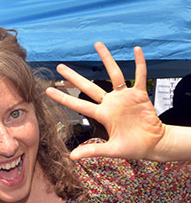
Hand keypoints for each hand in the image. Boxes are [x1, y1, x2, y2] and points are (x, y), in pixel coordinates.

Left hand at [46, 42, 165, 160]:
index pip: (78, 105)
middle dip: (74, 77)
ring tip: (97, 44)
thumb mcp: (111, 150)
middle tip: (60, 66)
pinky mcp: (140, 95)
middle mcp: (110, 103)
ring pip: (113, 74)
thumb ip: (92, 151)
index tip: (48, 90)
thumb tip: (71, 158)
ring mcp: (125, 97)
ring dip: (106, 59)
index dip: (63, 98)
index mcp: (102, 115)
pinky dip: (139, 63)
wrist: (154, 145)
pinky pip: (140, 76)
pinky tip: (137, 50)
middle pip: (88, 86)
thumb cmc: (133, 147)